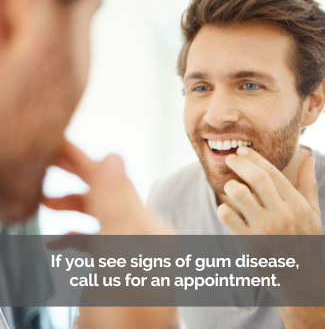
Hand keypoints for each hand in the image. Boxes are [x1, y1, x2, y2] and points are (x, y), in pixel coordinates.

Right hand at [42, 140, 177, 328]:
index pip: (113, 182)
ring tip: (45, 201)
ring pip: (100, 217)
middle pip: (106, 195)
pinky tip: (60, 240)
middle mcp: (144, 235)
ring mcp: (131, 253)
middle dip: (74, 177)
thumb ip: (115, 206)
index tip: (55, 144)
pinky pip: (97, 243)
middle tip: (44, 163)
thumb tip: (113, 157)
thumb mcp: (119, 256)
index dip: (82, 161)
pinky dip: (77, 236)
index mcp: (149, 227)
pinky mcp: (119, 270)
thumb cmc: (127, 315)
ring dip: (73, 205)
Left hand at [218, 146, 321, 235]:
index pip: (272, 172)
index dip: (254, 158)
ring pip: (240, 194)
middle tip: (229, 159)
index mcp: (296, 204)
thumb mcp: (312, 212)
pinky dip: (223, 209)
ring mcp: (264, 229)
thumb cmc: (303, 240)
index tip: (242, 151)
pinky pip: (228, 217)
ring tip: (230, 186)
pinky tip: (226, 209)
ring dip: (231, 185)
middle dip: (240, 163)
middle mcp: (281, 214)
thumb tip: (309, 158)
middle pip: (256, 178)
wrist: (297, 276)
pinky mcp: (248, 242)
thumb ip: (308, 184)